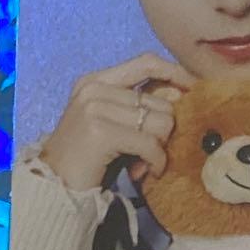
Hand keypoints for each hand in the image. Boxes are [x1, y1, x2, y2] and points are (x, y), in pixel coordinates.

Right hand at [39, 53, 195, 190]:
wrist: (54, 186)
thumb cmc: (88, 157)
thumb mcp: (111, 123)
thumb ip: (137, 107)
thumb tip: (181, 98)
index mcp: (96, 80)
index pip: (147, 63)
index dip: (176, 72)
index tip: (195, 89)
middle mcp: (95, 88)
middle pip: (160, 101)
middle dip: (163, 133)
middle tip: (150, 155)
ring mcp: (96, 107)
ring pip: (160, 122)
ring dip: (159, 149)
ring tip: (143, 165)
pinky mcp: (101, 131)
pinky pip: (150, 144)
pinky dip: (155, 162)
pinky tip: (146, 173)